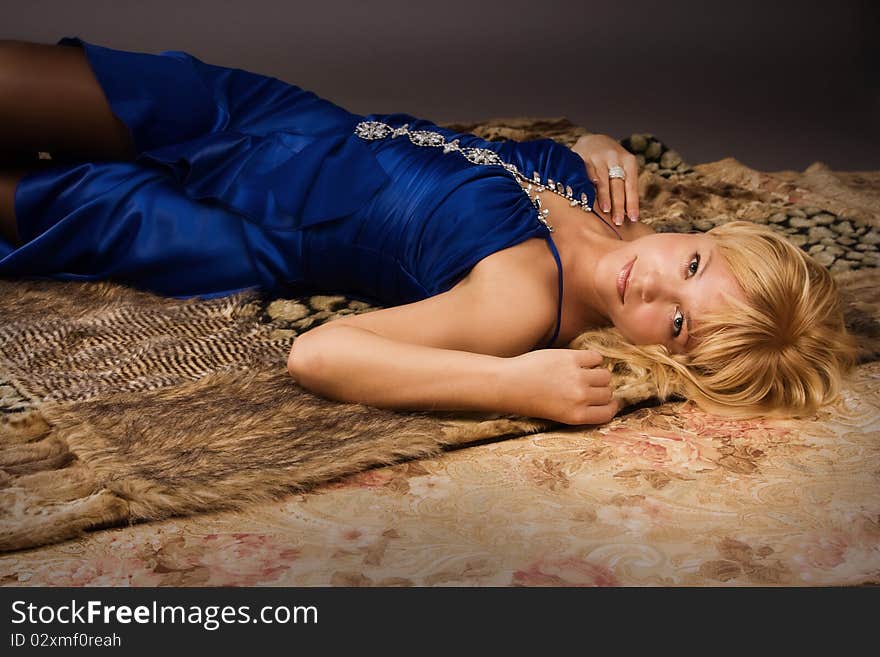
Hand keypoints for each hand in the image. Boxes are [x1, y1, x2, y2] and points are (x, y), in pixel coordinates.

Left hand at [503, 349, 619, 424]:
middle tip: (589, 385)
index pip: (608, 412)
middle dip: (602, 389)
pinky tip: (581, 361)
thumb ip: (579, 408)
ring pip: (605, 375)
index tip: (607, 401)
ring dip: (599, 374)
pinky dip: (592, 359)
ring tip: (585, 373)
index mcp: (577, 416)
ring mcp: (577, 377)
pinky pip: (596, 357)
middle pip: (607, 392)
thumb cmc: (529, 400)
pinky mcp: (571, 358)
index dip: (609, 405)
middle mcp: (580, 398)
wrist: (508, 384)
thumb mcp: (557, 414)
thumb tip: (604, 396)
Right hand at [571, 134, 639, 225]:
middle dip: (619, 204)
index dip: (632, 203)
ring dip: (604, 197)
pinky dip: (589, 188)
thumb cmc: (611, 162)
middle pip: (618, 185)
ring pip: (603, 181)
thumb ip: (625, 186)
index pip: (631, 186)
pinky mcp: (583, 158)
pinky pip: (587, 175)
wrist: (593, 141)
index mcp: (629, 161)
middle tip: (618, 221)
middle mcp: (615, 157)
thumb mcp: (622, 168)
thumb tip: (629, 215)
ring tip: (606, 211)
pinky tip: (590, 197)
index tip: (634, 219)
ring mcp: (598, 157)